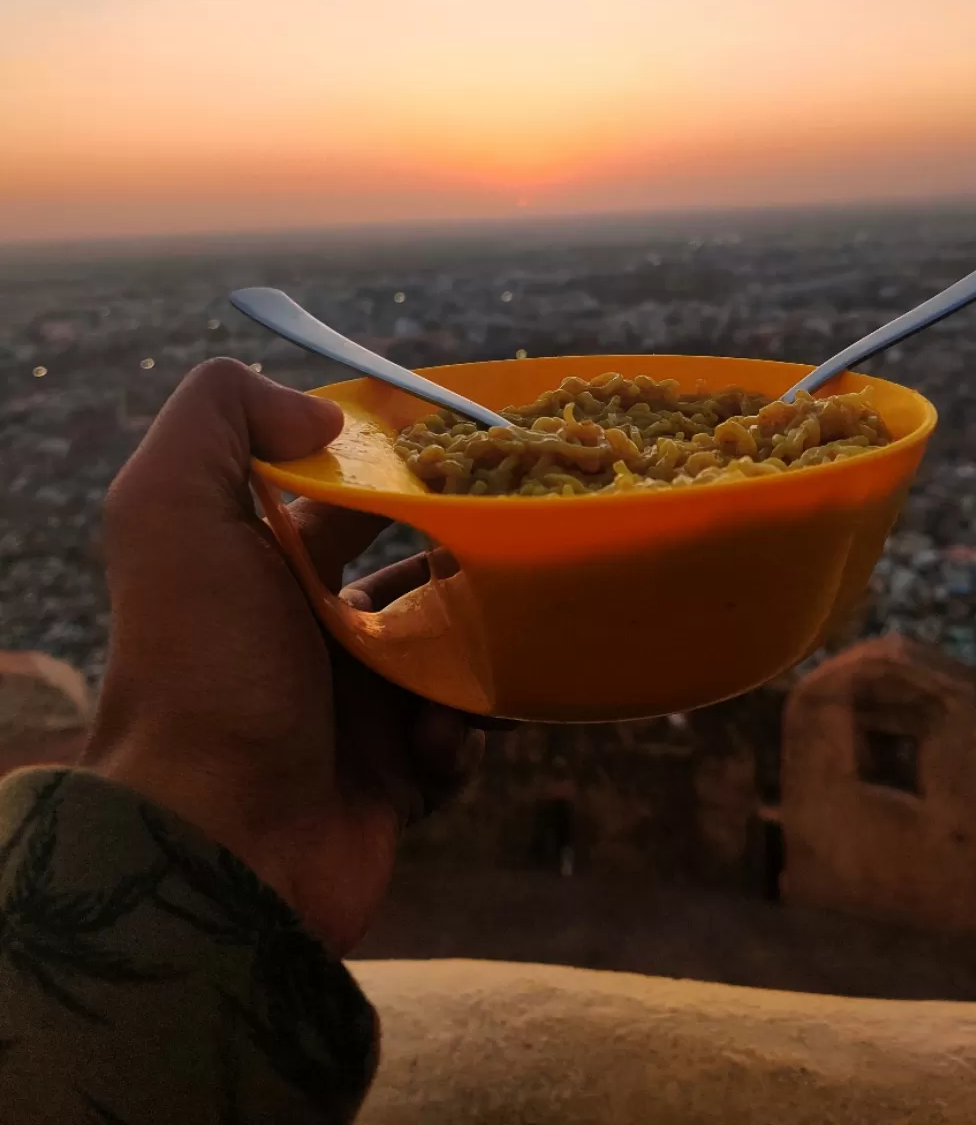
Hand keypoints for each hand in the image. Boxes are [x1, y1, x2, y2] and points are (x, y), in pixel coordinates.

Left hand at [84, 358, 484, 953]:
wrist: (217, 842)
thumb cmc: (204, 667)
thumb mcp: (172, 509)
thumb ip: (222, 416)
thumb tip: (327, 418)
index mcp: (266, 564)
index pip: (352, 496)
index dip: (411, 472)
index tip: (476, 459)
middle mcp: (310, 628)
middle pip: (419, 569)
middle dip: (471, 559)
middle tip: (520, 552)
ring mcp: (356, 707)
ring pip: (455, 652)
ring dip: (480, 648)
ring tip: (494, 647)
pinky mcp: (394, 777)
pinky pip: (460, 737)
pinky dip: (466, 732)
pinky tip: (442, 740)